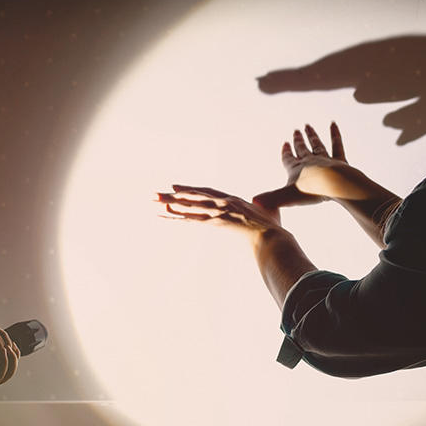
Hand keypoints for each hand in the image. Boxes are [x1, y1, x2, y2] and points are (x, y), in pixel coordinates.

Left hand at [157, 185, 283, 241]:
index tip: (175, 187)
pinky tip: (164, 213)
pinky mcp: (215, 221)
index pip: (206, 192)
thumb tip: (267, 206)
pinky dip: (176, 215)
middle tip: (155, 194)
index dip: (190, 190)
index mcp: (232, 200)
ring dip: (169, 202)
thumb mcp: (269, 212)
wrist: (271, 238)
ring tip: (153, 199)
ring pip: (189, 204)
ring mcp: (218, 211)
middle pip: (193, 196)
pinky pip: (191, 218)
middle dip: (173, 194)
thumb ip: (265, 207)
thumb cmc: (272, 229)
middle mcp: (222, 202)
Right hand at [252, 122, 354, 210]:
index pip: (289, 159)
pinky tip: (333, 123)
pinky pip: (337, 144)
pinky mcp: (340, 161)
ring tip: (308, 126)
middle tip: (296, 131)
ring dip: (312, 136)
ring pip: (317, 145)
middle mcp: (310, 161)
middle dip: (298, 141)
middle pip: (302, 149)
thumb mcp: (287, 197)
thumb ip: (271, 199)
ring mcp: (325, 160)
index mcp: (297, 169)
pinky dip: (335, 134)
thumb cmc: (312, 191)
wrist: (337, 184)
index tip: (285, 143)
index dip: (286, 152)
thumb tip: (253, 201)